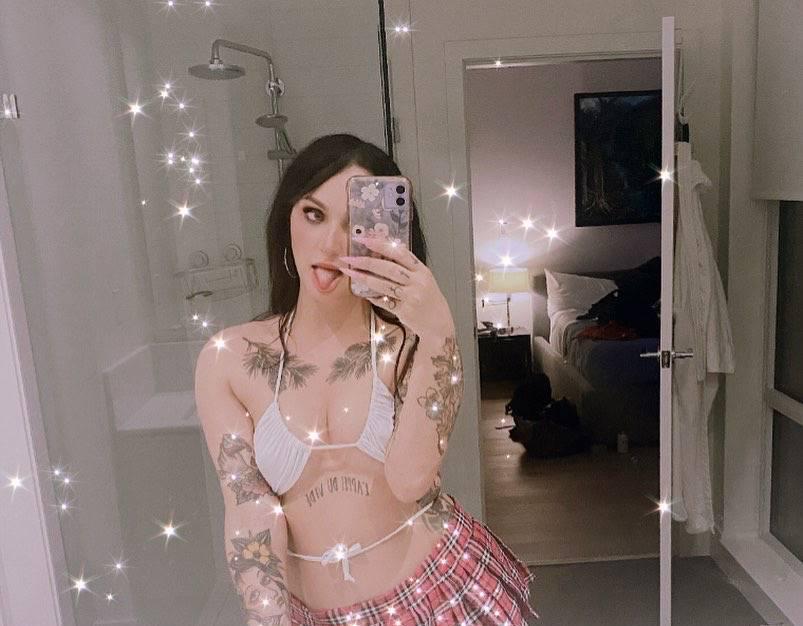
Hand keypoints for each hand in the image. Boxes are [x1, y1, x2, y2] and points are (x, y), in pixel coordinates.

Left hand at [336, 235, 454, 341]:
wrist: (439, 325)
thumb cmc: (429, 300)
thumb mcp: (424, 280)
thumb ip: (408, 268)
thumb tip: (385, 253)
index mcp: (422, 270)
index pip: (400, 253)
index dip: (381, 245)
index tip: (364, 239)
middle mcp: (418, 282)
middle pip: (388, 268)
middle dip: (366, 261)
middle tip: (349, 258)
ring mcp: (411, 297)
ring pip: (383, 284)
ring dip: (363, 278)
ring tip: (348, 272)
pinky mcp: (405, 311)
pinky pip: (384, 301)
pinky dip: (372, 297)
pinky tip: (363, 292)